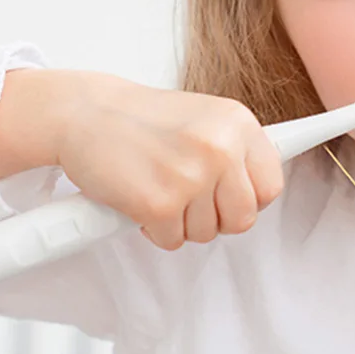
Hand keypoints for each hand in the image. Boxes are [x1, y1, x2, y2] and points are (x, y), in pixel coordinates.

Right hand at [54, 72, 283, 250]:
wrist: (83, 112)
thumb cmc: (142, 119)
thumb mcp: (205, 118)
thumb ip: (236, 150)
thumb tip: (260, 192)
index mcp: (239, 124)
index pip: (271, 186)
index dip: (248, 199)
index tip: (228, 196)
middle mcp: (221, 148)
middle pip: (244, 218)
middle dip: (216, 217)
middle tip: (189, 199)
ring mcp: (192, 176)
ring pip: (207, 233)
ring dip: (182, 222)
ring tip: (159, 188)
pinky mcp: (160, 204)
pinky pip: (173, 241)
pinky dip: (154, 230)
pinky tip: (140, 199)